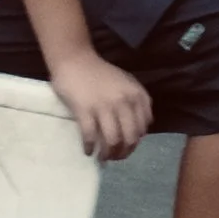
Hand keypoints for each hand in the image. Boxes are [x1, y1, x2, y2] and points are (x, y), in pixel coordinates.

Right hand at [48, 48, 152, 162]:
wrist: (75, 60)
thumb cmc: (100, 74)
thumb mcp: (126, 83)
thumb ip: (136, 103)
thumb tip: (140, 132)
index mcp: (135, 93)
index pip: (143, 128)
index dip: (135, 142)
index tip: (126, 146)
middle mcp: (123, 100)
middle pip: (130, 138)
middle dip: (123, 153)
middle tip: (114, 157)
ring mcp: (104, 105)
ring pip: (113, 141)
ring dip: (107, 155)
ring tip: (101, 157)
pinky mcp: (85, 110)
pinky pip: (90, 137)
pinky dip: (89, 148)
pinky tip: (88, 150)